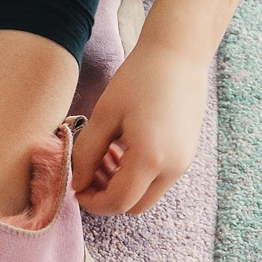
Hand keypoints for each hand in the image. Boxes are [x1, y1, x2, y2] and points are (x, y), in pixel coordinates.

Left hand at [72, 43, 208, 214]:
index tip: (76, 189)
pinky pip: (158, 179)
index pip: (118, 202)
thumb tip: (78, 183)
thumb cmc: (138, 79)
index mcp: (151, 159)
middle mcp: (173, 168)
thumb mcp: (103, 116)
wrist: (178, 55)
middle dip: (106, 197)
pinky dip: (136, 175)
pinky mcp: (186, 154)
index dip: (93, 202)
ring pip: (146, 194)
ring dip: (121, 185)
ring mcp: (183, 163)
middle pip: (134, 206)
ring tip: (103, 155)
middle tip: (88, 173)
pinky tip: (121, 149)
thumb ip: (86, 154)